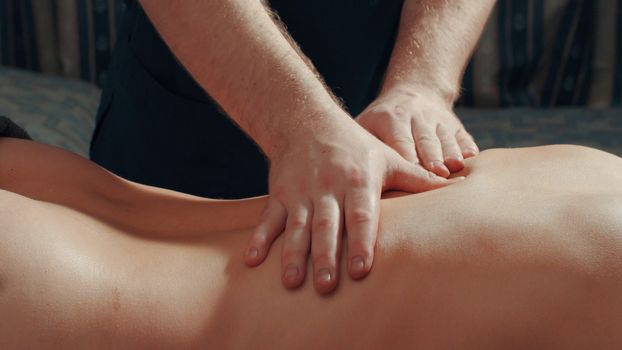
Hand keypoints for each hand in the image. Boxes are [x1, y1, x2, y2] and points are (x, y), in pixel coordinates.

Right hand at [244, 112, 458, 293]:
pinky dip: (260, 239)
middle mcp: (328, 188)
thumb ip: (418, 177)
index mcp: (358, 181)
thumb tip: (457, 185)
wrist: (307, 121)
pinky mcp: (280, 194)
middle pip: (327, 226)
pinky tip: (253, 261)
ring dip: (293, 255)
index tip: (362, 269)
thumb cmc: (355, 146)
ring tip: (292, 281)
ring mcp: (301, 192)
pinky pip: (269, 218)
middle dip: (325, 256)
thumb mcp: (388, 157)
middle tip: (326, 286)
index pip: (361, 216)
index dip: (361, 242)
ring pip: (297, 227)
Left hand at [356, 86, 478, 176]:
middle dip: (432, 157)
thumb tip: (355, 179)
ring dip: (451, 154)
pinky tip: (471, 159)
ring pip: (446, 138)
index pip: (401, 142)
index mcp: (392, 118)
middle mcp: (417, 116)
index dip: (407, 159)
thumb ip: (362, 147)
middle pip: (426, 140)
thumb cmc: (380, 121)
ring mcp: (438, 118)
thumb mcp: (366, 125)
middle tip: (438, 174)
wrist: (413, 90)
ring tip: (455, 168)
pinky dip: (467, 147)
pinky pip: (463, 136)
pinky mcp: (455, 124)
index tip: (410, 176)